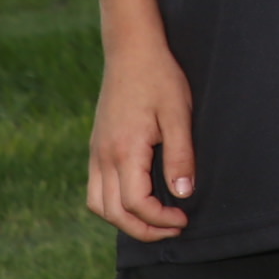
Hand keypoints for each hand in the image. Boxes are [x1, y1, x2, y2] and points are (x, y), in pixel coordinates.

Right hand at [86, 41, 197, 239]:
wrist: (131, 50)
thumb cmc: (159, 77)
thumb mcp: (178, 114)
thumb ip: (181, 156)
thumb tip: (183, 195)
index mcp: (124, 150)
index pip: (136, 204)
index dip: (160, 220)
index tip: (183, 219)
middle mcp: (103, 156)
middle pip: (113, 212)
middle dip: (143, 229)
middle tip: (173, 227)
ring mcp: (95, 152)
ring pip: (98, 204)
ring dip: (124, 220)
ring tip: (154, 219)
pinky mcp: (96, 146)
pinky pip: (95, 188)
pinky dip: (112, 204)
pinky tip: (136, 199)